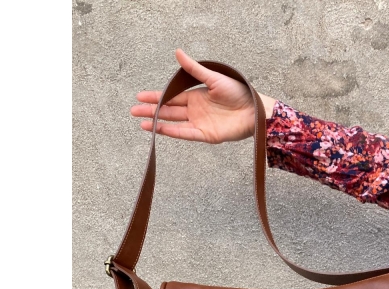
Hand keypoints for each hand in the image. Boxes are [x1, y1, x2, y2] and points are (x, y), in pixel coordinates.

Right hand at [130, 48, 276, 143]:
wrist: (255, 110)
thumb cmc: (239, 93)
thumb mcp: (213, 78)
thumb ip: (194, 69)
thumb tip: (178, 52)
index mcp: (196, 96)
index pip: (171, 97)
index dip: (156, 97)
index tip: (140, 96)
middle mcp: (196, 110)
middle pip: (169, 111)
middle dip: (151, 110)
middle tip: (134, 110)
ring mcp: (200, 123)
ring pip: (174, 123)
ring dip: (158, 123)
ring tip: (142, 123)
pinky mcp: (207, 135)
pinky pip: (186, 134)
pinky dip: (173, 132)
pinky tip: (159, 130)